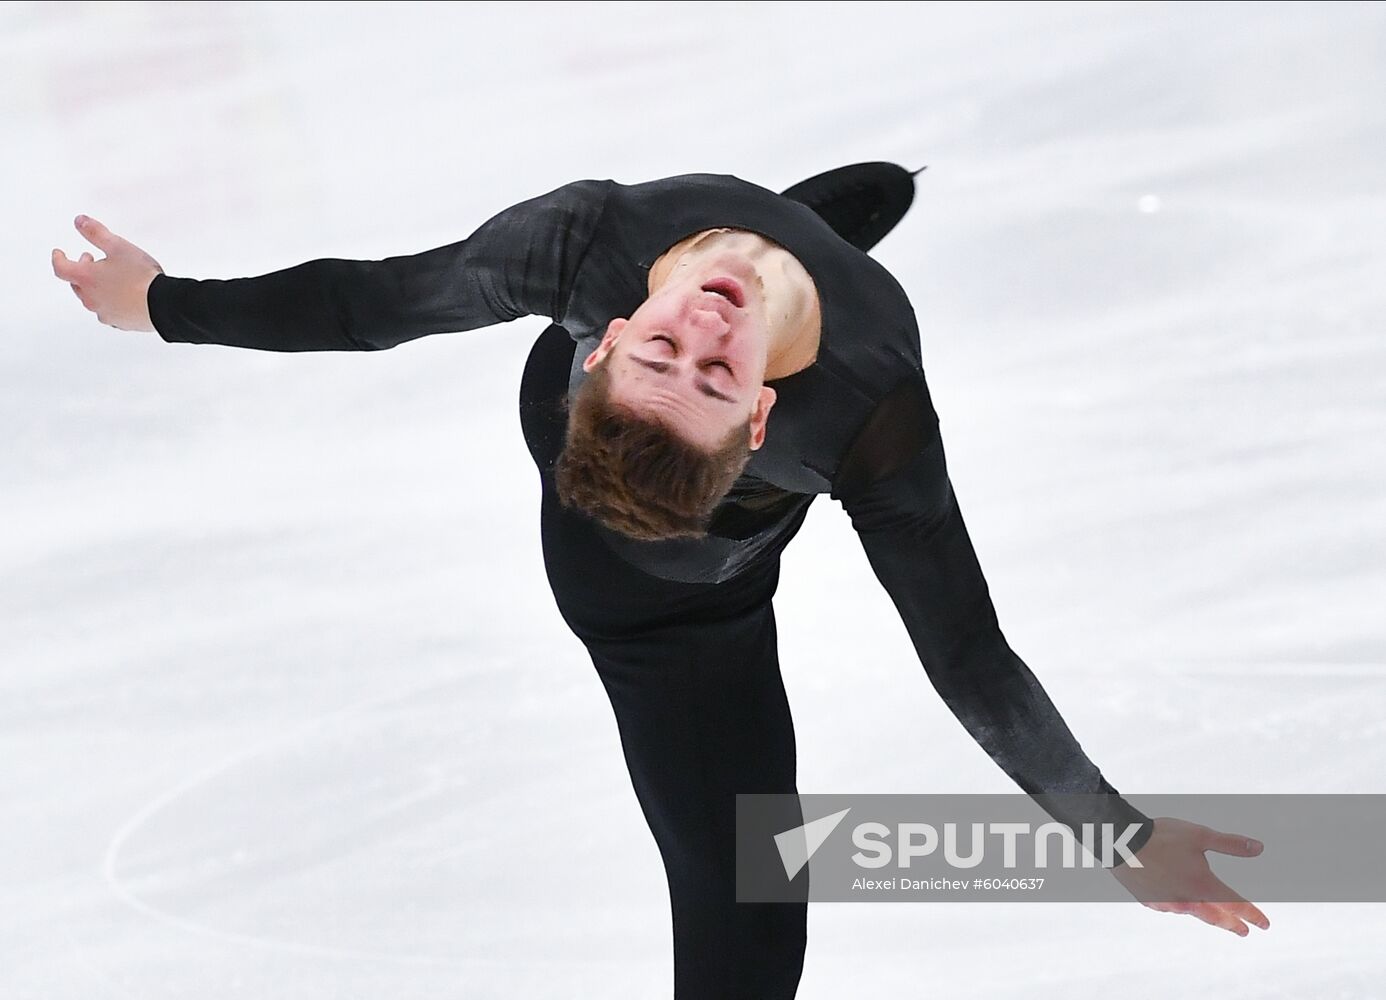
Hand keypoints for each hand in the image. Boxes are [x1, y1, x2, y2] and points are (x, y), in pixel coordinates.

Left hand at [52, 215, 163, 332]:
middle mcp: (91, 298)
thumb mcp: (118, 246)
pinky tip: (123, 297)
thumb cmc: (140, 277)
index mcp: (86, 278)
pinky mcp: (120, 323)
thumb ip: (96, 233)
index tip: (59, 254)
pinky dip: (110, 302)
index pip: (61, 268)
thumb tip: (80, 222)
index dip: (58, 259)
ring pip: (92, 299)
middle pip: (76, 285)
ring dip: (96, 288)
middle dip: (82, 271)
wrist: (163, 306)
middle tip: (91, 261)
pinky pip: (109, 312)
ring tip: (110, 280)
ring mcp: (105, 312)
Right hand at [1111, 816, 1269, 935]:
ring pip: (1193, 913)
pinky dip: (1181, 906)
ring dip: (1208, 916)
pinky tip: (1179, 901)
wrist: (1121, 843)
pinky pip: (1171, 908)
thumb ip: (1231, 844)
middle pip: (1217, 917)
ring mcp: (1168, 904)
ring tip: (1214, 916)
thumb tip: (1259, 847)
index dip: (1252, 915)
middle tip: (1244, 932)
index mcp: (1204, 885)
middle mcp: (1188, 900)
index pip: (1235, 905)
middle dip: (1233, 925)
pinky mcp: (1151, 902)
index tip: (1264, 924)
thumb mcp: (1200, 835)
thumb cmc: (1162, 837)